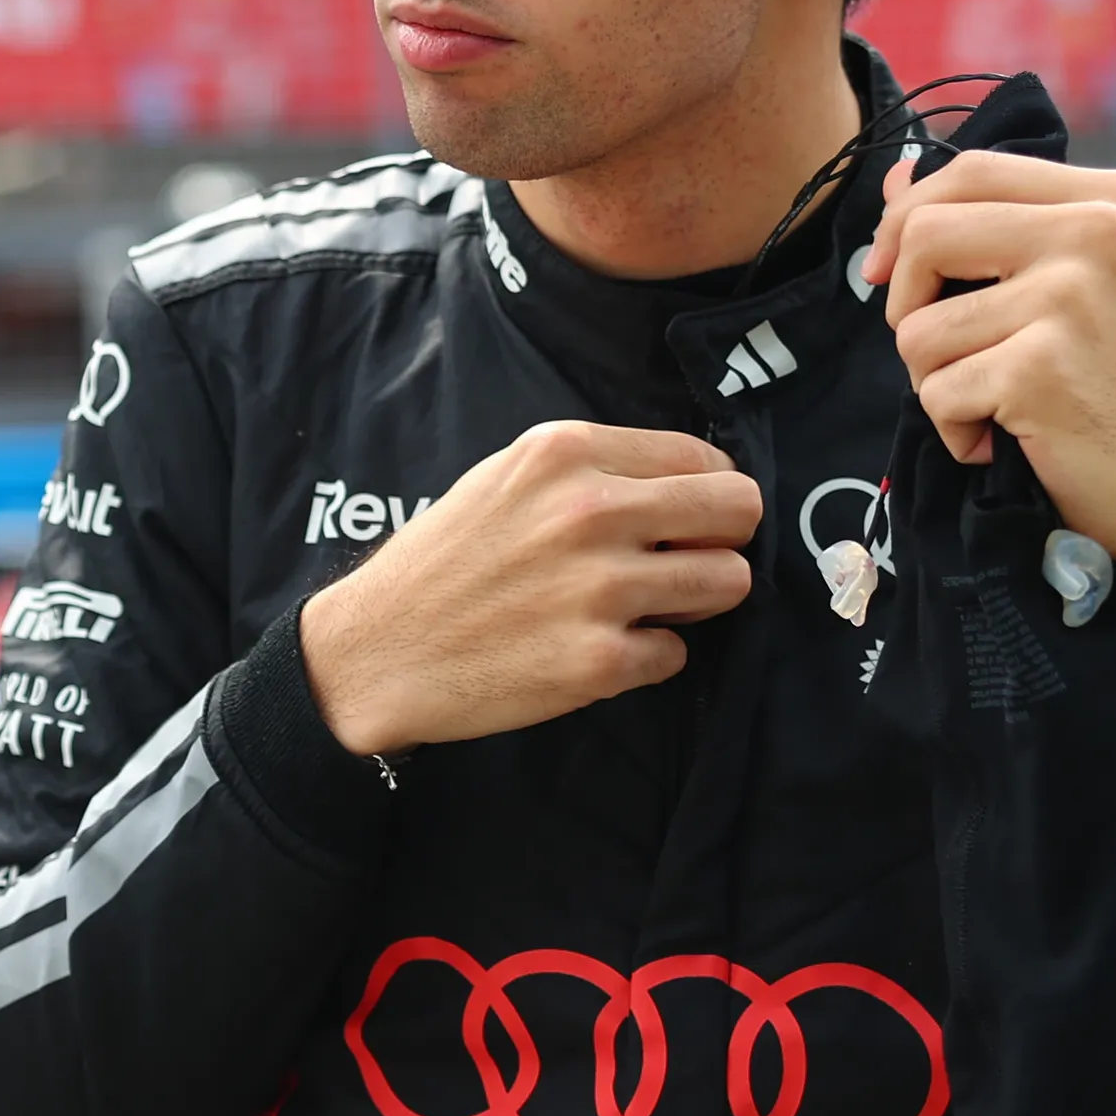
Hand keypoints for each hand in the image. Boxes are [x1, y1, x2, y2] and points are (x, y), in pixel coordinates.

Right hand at [299, 420, 762, 754]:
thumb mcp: (508, 478)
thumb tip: (693, 479)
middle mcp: (590, 511)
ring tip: (646, 606)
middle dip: (724, 538)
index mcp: (567, 454)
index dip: (707, 493)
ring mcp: (599, 589)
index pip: (703, 458)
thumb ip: (595, 469)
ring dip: (697, 601)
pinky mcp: (600, 661)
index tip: (685, 520)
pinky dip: (647, 657)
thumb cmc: (445, 562)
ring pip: (729, 582)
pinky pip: (678, 653)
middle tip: (687, 561)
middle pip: (739, 510)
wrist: (376, 651)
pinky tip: (597, 650)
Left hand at [859, 152, 1115, 566]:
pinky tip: (1009, 440)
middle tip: (939, 352)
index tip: (888, 270)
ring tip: (997, 403)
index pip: (972, 170)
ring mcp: (1069, 298)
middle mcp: (1097, 231)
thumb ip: (997, 220)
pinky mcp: (1039, 370)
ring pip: (918, 327)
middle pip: (926, 233)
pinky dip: (957, 431)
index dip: (906, 216)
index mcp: (1112, 198)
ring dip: (936, 381)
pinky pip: (937, 393)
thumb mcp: (1082, 277)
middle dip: (904, 304)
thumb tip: (896, 175)